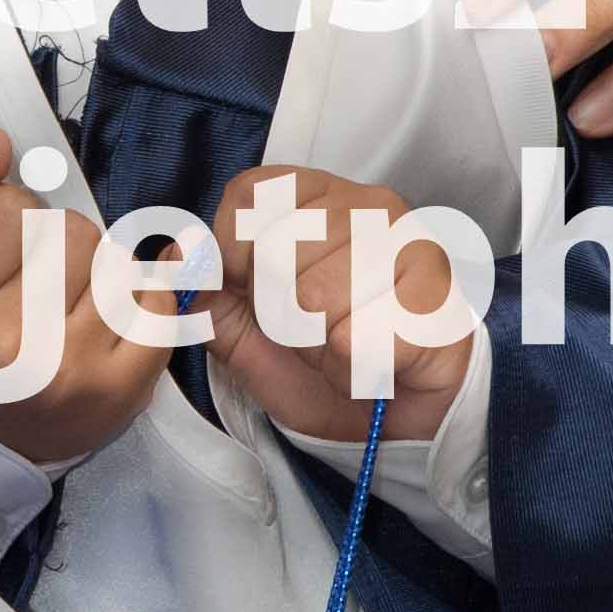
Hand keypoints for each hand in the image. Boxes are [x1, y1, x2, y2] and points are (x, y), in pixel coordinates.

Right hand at [0, 145, 174, 479]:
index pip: (9, 207)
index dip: (0, 213)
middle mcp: (15, 351)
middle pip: (72, 233)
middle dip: (50, 242)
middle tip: (21, 282)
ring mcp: (75, 376)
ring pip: (116, 264)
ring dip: (92, 272)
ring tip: (54, 305)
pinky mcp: (120, 395)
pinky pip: (158, 307)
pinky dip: (141, 296)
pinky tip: (109, 306)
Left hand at [205, 161, 479, 451]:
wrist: (402, 416)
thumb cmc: (327, 362)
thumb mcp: (250, 334)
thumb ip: (210, 296)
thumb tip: (177, 255)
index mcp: (316, 197)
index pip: (248, 195)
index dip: (233, 253)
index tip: (253, 291)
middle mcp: (365, 203)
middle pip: (275, 251)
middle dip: (278, 312)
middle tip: (313, 329)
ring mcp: (406, 239)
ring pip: (315, 298)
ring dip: (319, 345)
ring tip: (345, 345)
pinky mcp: (435, 288)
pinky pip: (357, 336)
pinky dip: (354, 367)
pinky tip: (377, 361)